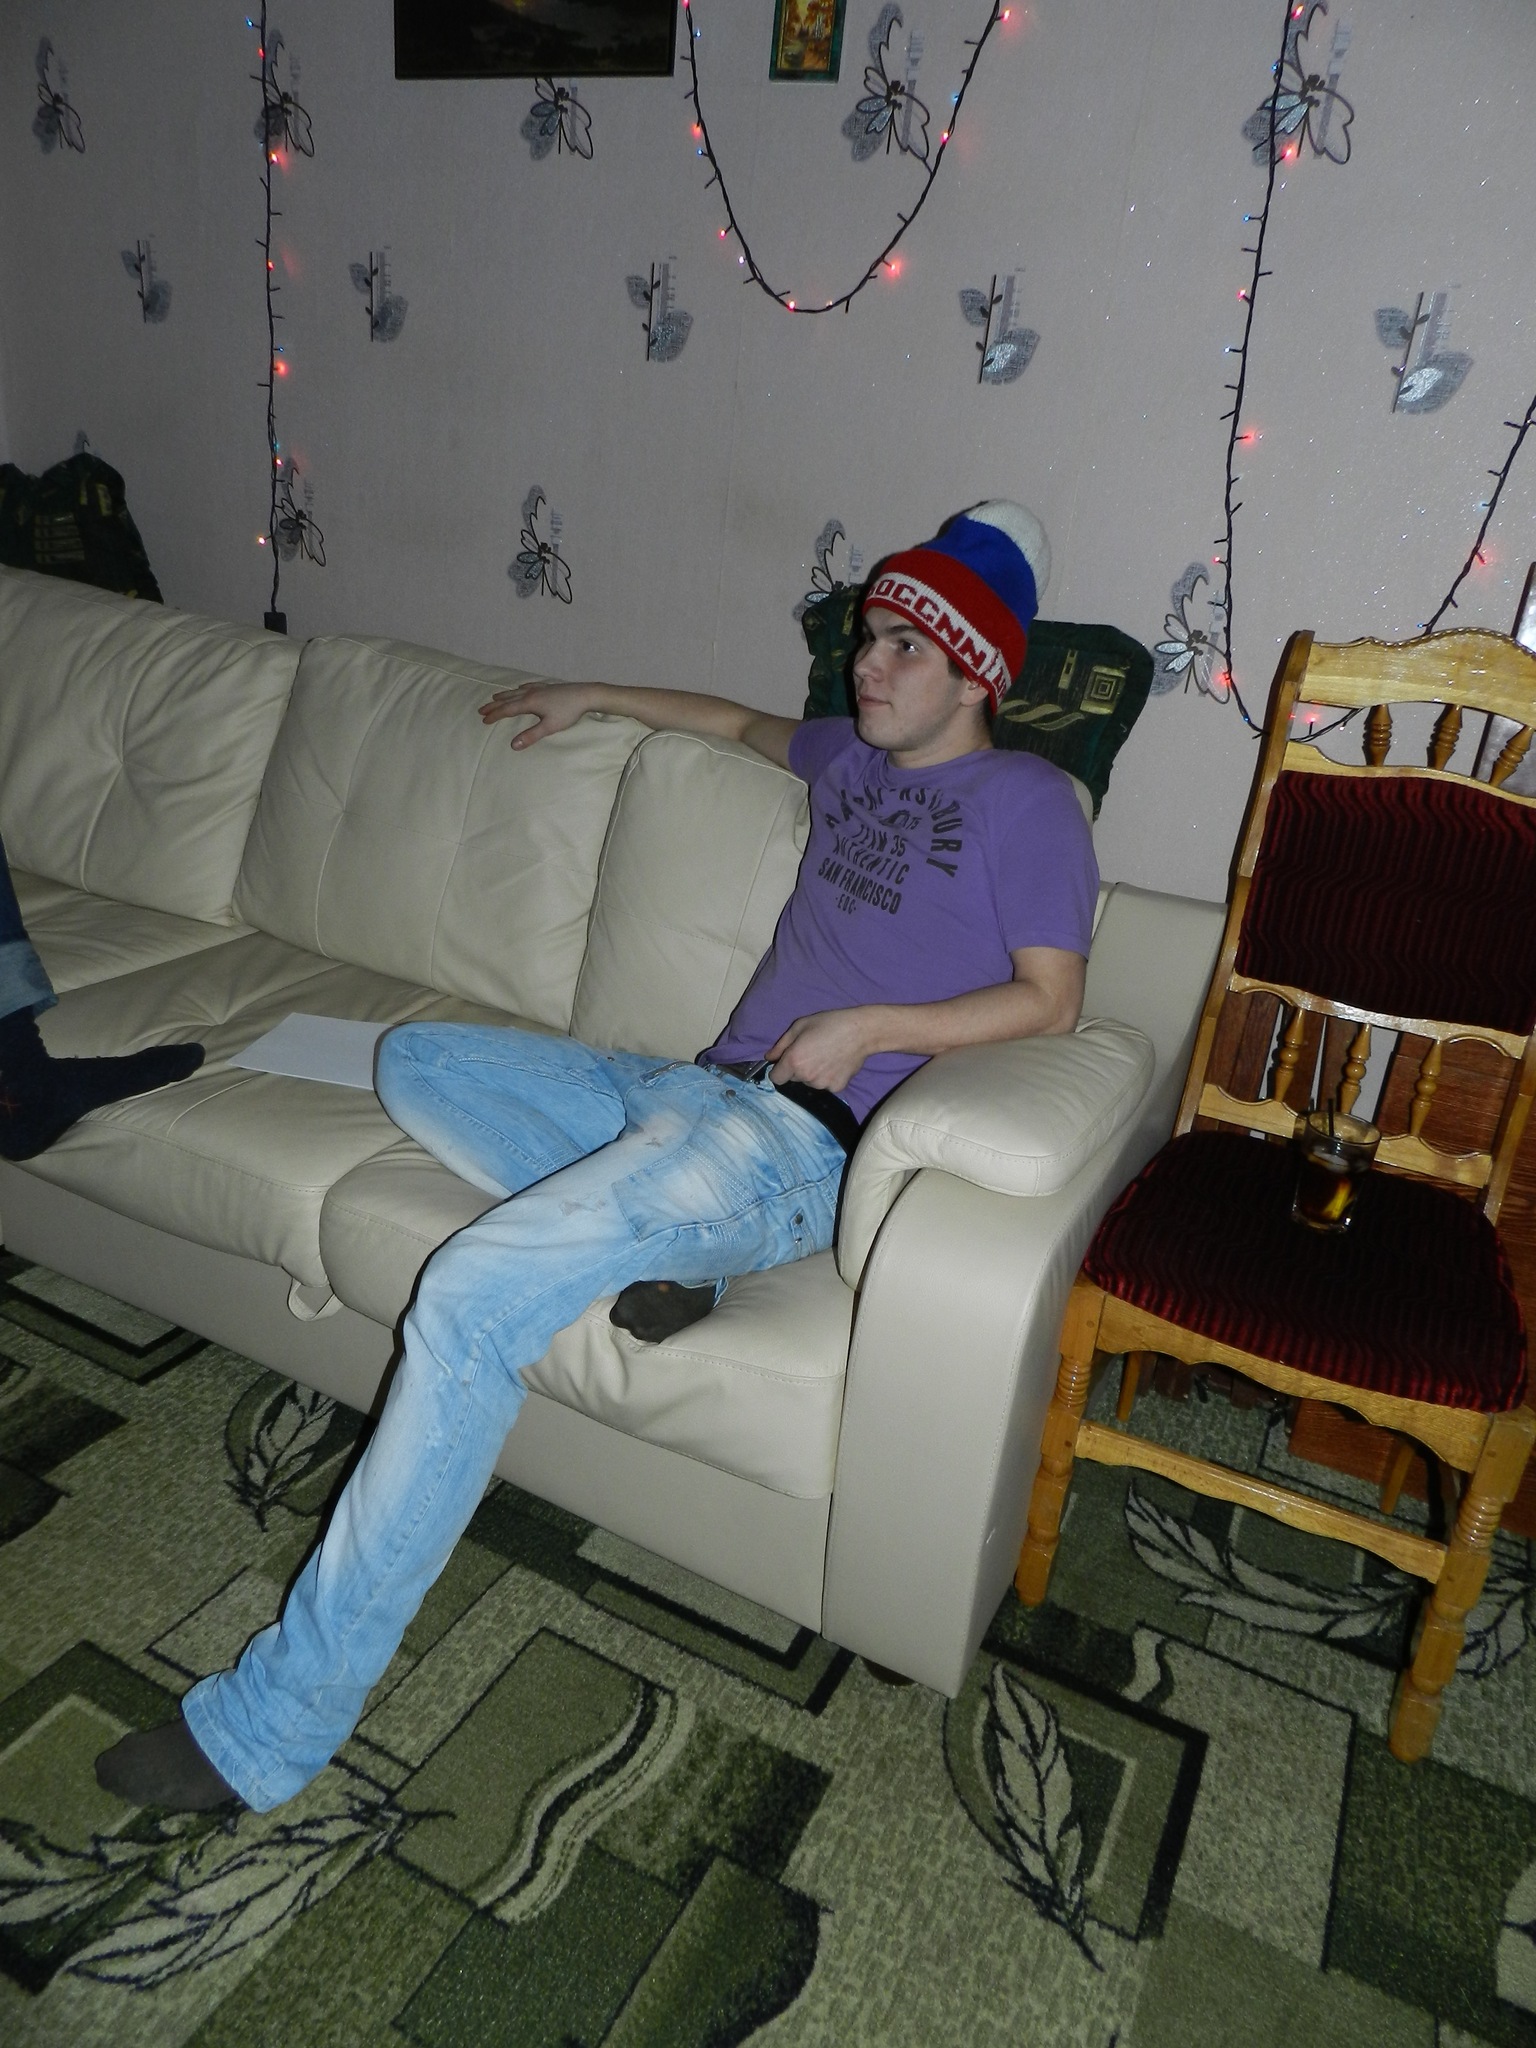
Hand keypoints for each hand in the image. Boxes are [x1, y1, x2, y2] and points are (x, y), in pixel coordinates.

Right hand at [479, 679, 603, 748]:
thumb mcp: (549, 727)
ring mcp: (539, 688)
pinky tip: (521, 686)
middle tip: (481, 710)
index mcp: (529, 703)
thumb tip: (513, 745)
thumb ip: (531, 736)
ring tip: (495, 698)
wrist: (585, 694)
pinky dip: (520, 688)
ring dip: (504, 696)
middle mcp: (531, 693)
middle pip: (508, 700)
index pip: (507, 710)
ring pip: (517, 691)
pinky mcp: (548, 686)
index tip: (483, 720)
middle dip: (494, 705)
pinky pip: (529, 686)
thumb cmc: (568, 712)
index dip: (494, 716)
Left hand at [766, 1009, 878, 1092]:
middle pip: (793, 1079)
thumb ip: (781, 1045)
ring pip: (809, 1083)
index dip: (779, 1070)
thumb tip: (769, 1058)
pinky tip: (835, 1064)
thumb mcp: (800, 1026)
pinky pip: (825, 1085)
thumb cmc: (828, 1024)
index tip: (786, 1063)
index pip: (776, 1078)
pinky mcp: (836, 1087)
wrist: (860, 1031)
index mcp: (794, 1061)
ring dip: (812, 1074)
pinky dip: (827, 1077)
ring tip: (825, 1057)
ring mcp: (822, 1084)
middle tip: (811, 1053)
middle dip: (797, 1069)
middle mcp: (806, 1076)